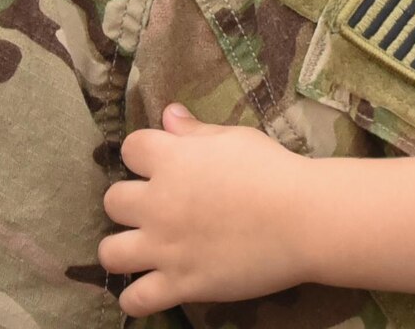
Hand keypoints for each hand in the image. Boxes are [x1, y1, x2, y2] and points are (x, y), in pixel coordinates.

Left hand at [101, 105, 315, 314]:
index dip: (143, 155)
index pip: (130, 148)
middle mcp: (158, 202)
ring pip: (110, 252)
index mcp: (171, 160)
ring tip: (142, 249)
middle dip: (130, 203)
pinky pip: (136, 300)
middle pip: (113, 201)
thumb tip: (168, 113)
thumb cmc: (273, 170)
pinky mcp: (180, 284)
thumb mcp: (234, 138)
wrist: (303, 219)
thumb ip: (195, 131)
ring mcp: (165, 247)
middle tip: (155, 209)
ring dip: (122, 249)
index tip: (159, 163)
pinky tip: (148, 289)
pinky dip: (137, 298)